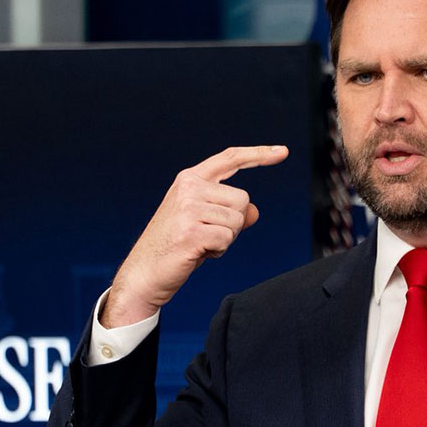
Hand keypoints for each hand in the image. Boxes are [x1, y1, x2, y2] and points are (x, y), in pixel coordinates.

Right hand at [102, 145, 286, 327]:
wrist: (143, 274)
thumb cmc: (174, 248)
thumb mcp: (203, 224)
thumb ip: (228, 213)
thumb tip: (255, 211)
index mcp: (189, 179)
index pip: (230, 159)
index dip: (258, 154)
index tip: (282, 152)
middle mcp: (189, 188)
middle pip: (242, 199)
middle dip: (234, 223)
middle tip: (207, 236)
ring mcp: (189, 208)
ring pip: (237, 221)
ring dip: (226, 239)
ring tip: (200, 244)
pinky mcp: (191, 231)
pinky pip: (227, 239)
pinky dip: (219, 250)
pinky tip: (198, 253)